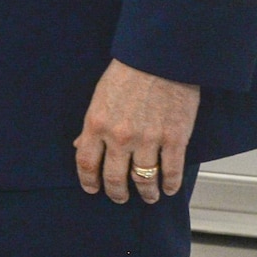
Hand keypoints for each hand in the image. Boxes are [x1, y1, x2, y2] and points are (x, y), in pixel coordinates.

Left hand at [75, 58, 199, 203]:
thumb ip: (91, 126)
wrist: (160, 58)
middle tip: (120, 197)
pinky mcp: (175, 139)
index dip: (88, 181)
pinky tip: (168, 188)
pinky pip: (171, 171)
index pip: (86, 163)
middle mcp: (120, 137)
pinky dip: (169, 184)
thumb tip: (81, 146)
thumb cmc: (128, 73)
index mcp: (97, 124)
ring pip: (144, 179)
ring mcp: (148, 140)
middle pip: (115, 178)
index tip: (92, 189)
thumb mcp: (100, 97)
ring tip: (147, 196)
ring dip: (145, 192)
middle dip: (116, 193)